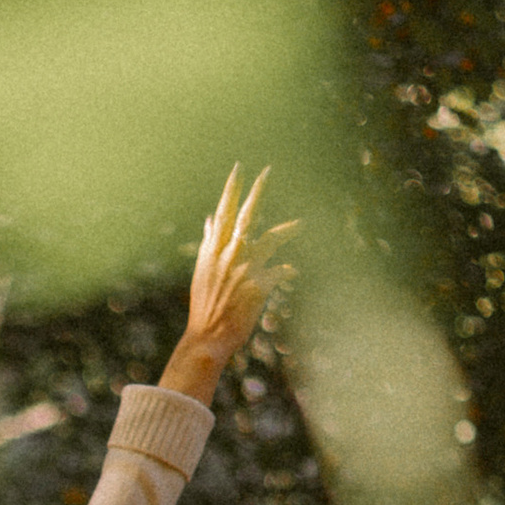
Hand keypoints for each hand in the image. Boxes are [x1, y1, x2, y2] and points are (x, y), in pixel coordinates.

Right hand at [160, 168, 296, 403]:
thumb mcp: (202, 269)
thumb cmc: (205, 303)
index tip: (240, 169)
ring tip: (302, 223)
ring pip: (272, 239)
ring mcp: (245, 267)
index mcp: (214, 248)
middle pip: (247, 215)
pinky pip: (282, 271)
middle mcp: (229, 253)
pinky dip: (287, 270)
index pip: (223, 211)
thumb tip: (210, 218)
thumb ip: (209, 242)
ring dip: (288, 229)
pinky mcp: (259, 285)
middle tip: (268, 171)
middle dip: (257, 191)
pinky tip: (292, 271)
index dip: (232, 189)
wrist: (207, 336)